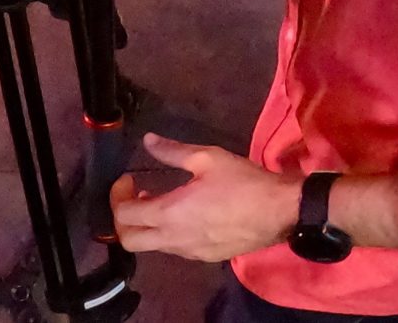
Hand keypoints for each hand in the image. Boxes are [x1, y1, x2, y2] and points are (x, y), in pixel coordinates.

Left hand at [108, 137, 296, 262]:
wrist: (279, 213)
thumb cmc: (242, 182)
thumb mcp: (206, 157)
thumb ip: (172, 151)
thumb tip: (148, 140)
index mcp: (170, 213)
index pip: (124, 215)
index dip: (118, 196)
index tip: (128, 178)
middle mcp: (174, 239)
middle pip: (129, 241)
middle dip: (122, 219)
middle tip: (133, 195)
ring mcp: (190, 252)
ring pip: (152, 246)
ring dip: (145, 226)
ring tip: (157, 199)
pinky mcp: (205, 257)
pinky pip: (174, 249)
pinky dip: (166, 233)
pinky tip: (181, 214)